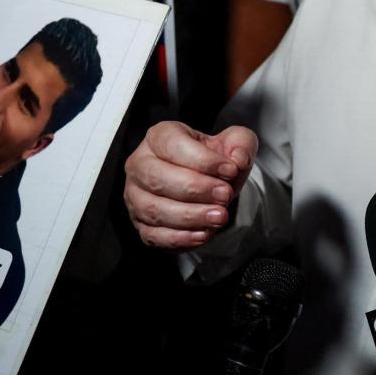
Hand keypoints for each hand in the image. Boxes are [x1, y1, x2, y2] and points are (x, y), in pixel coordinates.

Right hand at [124, 122, 257, 249]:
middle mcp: (140, 164)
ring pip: (154, 209)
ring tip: (219, 216)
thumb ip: (240, 144)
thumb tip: (238, 160)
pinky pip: (153, 235)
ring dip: (190, 216)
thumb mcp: (234, 142)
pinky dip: (179, 238)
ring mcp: (135, 195)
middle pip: (158, 178)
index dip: (204, 161)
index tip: (230, 170)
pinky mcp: (139, 223)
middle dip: (196, 190)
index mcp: (160, 136)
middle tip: (225, 195)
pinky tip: (203, 234)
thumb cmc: (214, 160)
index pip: (173, 146)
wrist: (209, 183)